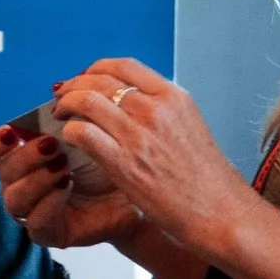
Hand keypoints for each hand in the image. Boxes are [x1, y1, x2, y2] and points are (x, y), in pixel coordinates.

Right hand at [0, 123, 138, 249]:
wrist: (139, 191)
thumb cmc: (109, 158)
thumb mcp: (87, 130)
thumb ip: (67, 112)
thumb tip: (57, 89)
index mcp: (19, 156)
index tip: (11, 133)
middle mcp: (19, 183)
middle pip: (1, 171)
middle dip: (24, 155)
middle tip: (52, 144)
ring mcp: (31, 210)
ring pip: (12, 198)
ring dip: (36, 179)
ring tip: (63, 166)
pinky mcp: (48, 232)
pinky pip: (35, 222)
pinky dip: (49, 202)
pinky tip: (67, 186)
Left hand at [52, 58, 259, 257]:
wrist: (219, 212)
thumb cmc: (206, 178)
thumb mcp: (190, 126)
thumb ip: (160, 110)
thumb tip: (126, 101)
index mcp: (174, 97)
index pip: (124, 66)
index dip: (96, 68)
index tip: (85, 78)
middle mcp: (157, 110)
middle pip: (100, 80)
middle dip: (75, 85)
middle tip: (63, 95)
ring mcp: (140, 135)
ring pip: (86, 101)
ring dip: (66, 105)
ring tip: (60, 115)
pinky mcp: (125, 163)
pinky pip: (83, 133)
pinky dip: (69, 131)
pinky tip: (70, 138)